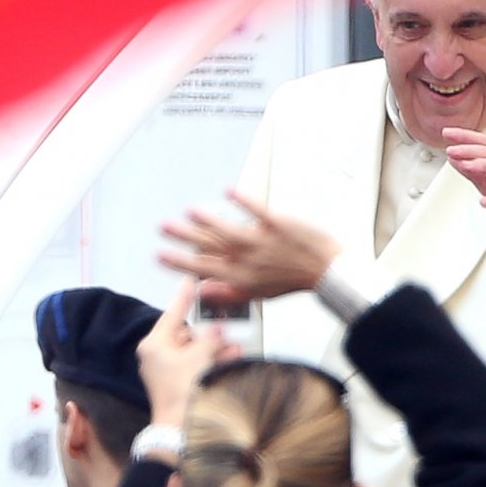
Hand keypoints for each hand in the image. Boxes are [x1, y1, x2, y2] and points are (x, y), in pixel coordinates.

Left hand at [135, 282, 230, 432]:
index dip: (184, 297)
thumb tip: (216, 331)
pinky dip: (211, 361)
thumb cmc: (182, 391)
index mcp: (154, 344)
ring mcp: (165, 369)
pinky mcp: (175, 382)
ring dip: (215, 348)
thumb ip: (211, 339)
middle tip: (226, 325)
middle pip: (187, 334)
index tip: (190, 281)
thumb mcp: (200, 357)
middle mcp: (157, 355)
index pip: (172, 313)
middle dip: (210, 333)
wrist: (179, 428)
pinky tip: (231, 358)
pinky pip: (196, 364)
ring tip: (234, 347)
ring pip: (194, 350)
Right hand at [160, 190, 340, 307]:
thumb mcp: (258, 295)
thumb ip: (227, 292)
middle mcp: (247, 260)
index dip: (179, 263)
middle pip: (209, 247)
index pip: (203, 269)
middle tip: (163, 227)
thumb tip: (201, 291)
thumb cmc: (290, 281)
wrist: (326, 271)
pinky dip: (243, 201)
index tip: (159, 255)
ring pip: (229, 230)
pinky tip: (228, 191)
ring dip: (209, 220)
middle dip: (184, 237)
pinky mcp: (278, 225)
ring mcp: (262, 242)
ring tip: (189, 212)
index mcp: (240, 278)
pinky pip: (258, 212)